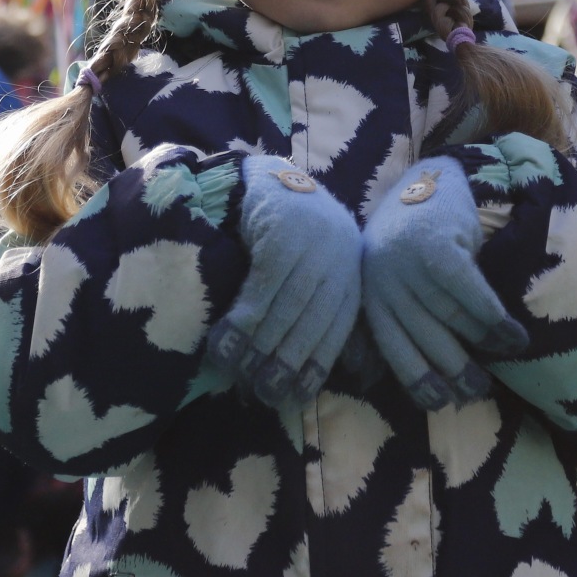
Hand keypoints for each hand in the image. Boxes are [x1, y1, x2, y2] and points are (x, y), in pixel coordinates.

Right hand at [207, 155, 362, 410]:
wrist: (269, 178)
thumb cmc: (292, 236)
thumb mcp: (318, 271)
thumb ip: (322, 313)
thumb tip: (328, 376)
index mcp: (352, 275)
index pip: (336, 331)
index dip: (314, 367)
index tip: (292, 397)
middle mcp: (340, 259)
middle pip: (312, 322)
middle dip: (286, 361)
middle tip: (262, 392)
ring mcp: (313, 243)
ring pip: (287, 307)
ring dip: (259, 345)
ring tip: (235, 370)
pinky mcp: (284, 231)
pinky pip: (264, 285)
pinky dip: (244, 317)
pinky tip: (224, 339)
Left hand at [360, 157, 527, 411]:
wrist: (433, 178)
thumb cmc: (414, 240)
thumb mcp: (393, 279)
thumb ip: (395, 319)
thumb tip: (390, 382)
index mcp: (371, 295)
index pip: (394, 350)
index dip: (419, 381)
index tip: (442, 404)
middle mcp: (384, 281)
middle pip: (427, 341)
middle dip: (456, 371)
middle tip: (479, 392)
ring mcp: (409, 264)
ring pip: (454, 320)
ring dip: (484, 345)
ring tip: (505, 358)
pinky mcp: (438, 249)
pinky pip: (472, 297)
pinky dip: (496, 320)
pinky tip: (514, 336)